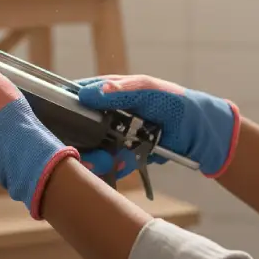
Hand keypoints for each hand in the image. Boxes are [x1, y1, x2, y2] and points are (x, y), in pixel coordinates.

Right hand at [76, 75, 240, 177]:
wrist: (204, 136)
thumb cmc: (176, 103)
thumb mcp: (149, 91)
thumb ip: (122, 91)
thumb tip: (89, 94)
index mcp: (114, 90)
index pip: (82, 93)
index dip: (67, 103)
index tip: (54, 115)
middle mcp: (112, 111)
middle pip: (84, 124)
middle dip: (80, 138)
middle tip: (79, 149)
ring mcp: (120, 133)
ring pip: (95, 146)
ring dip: (97, 156)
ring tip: (103, 161)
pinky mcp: (129, 152)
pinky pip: (112, 161)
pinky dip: (113, 166)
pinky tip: (117, 168)